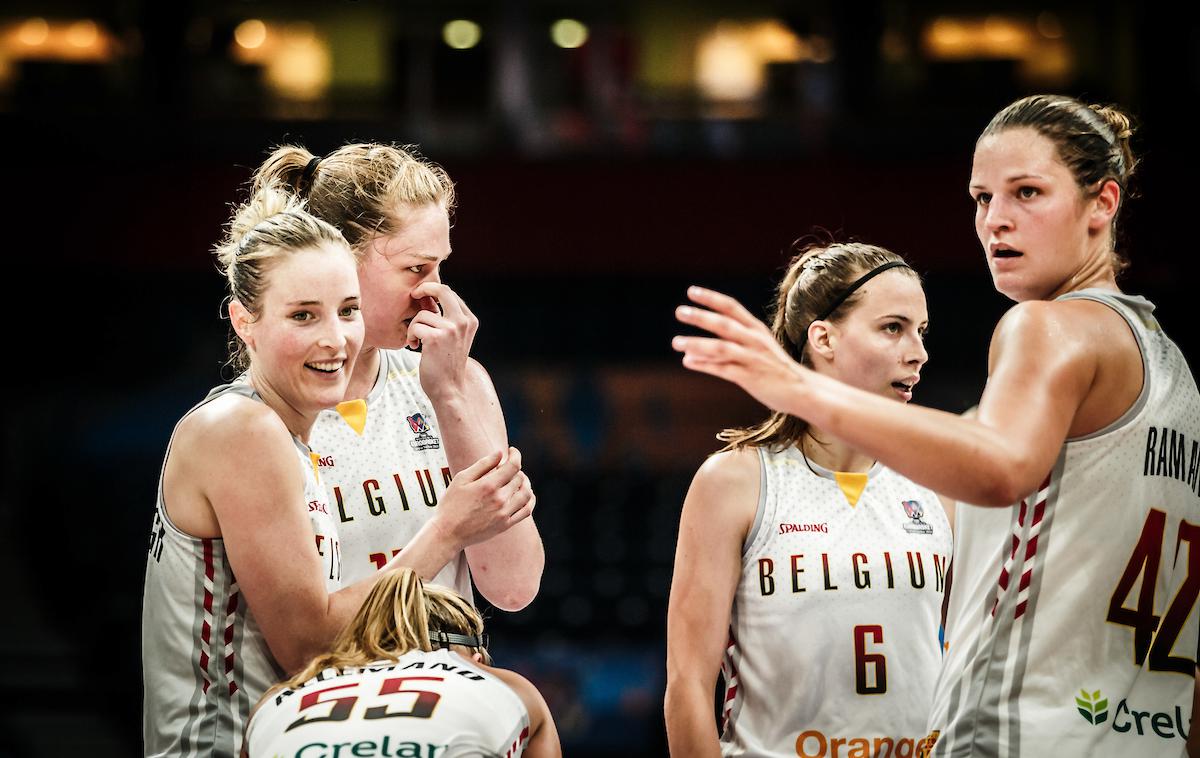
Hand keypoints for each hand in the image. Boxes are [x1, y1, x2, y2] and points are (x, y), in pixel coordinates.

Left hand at [406, 282, 478, 400]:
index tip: (421, 295)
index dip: (433, 290)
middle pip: (441, 290)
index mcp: (469, 320)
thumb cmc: (447, 363)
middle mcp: (463, 322)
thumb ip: (448, 318)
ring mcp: (450, 329)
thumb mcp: (455, 337)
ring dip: (414, 327)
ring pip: (422, 314)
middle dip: (423, 288)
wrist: (450, 388)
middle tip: (413, 294)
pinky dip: (411, 336)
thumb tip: (428, 297)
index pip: (449, 293)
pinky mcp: (435, 338)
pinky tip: (415, 347)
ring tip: (416, 341)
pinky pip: (415, 326)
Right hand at [433, 447, 534, 549]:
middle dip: (516, 468)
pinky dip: (530, 500)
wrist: (448, 533)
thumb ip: (482, 464)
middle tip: (507, 467)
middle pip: (520, 478)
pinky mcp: (505, 525)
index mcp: (488, 485)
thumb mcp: (461, 479)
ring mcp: (504, 513)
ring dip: (525, 483)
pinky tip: (526, 495)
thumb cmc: (451, 505)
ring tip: (519, 479)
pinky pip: (526, 511)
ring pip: (526, 493)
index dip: (515, 454)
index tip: (512, 451)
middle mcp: (499, 499)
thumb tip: (500, 453)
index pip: (513, 465)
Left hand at [672, 286, 807, 415]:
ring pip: (721, 347)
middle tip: (680, 311)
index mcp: (757, 330)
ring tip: (676, 342)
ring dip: (697, 343)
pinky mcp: (751, 378)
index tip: (692, 291)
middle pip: (724, 324)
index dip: (711, 299)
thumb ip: (726, 348)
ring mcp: (753, 359)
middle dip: (701, 316)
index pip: (732, 308)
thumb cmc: (776, 369)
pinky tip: (688, 362)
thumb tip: (691, 353)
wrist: (803, 390)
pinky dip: (705, 365)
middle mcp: (755, 341)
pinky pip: (724, 369)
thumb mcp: (757, 349)